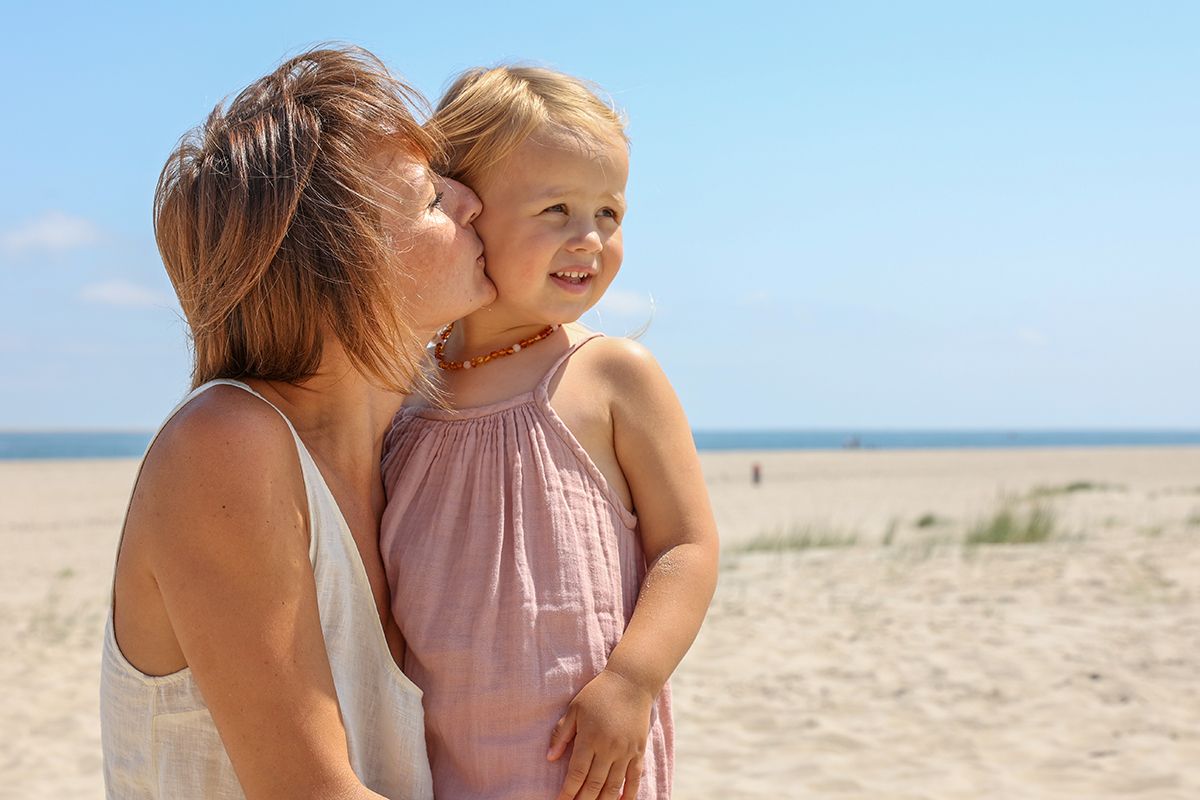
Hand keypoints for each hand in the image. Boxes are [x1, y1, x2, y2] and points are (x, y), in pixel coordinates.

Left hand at [547, 668, 655, 799]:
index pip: (576, 774)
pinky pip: (634, 779)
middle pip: (593, 785)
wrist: (632, 682)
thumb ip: (562, 734)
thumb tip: (550, 758)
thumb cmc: (599, 693)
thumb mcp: (575, 709)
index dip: (567, 792)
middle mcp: (608, 749)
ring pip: (613, 787)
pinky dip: (628, 794)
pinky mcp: (639, 751)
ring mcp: (625, 752)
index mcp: (590, 738)